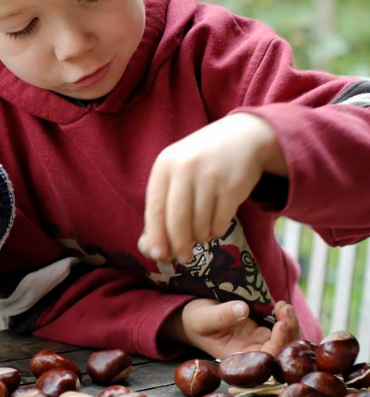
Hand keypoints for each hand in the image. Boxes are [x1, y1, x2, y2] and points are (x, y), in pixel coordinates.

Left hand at [140, 113, 286, 261]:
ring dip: (200, 237)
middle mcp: (185, 169)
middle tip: (183, 258)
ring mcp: (210, 176)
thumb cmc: (200, 162)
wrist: (241, 137)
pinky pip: (221, 221)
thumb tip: (155, 244)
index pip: (154, 207)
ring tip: (201, 234)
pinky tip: (215, 225)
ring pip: (200, 223)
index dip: (155, 234)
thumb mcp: (177, 171)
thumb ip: (164, 200)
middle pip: (177, 219)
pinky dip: (216, 230)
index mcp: (164, 166)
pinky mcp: (233, 186)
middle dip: (179, 244)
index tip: (157, 254)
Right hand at [163, 299, 299, 358]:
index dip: (278, 343)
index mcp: (238, 358)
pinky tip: (281, 306)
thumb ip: (221, 315)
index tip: (280, 324)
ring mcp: (259, 342)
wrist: (192, 317)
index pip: (267, 358)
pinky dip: (286, 319)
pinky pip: (282, 330)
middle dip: (290, 331)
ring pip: (286, 341)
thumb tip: (243, 309)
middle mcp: (252, 353)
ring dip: (291, 324)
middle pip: (283, 351)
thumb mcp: (203, 317)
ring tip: (283, 306)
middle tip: (284, 308)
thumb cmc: (194, 320)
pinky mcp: (262, 331)